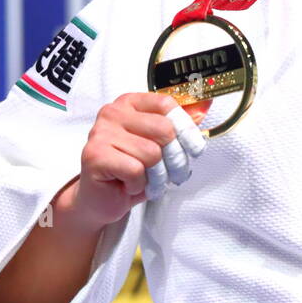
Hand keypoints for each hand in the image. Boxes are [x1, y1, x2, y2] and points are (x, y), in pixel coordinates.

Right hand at [73, 92, 209, 228]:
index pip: (166, 104)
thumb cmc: (130, 170)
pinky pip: (135, 170)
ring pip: (151, 153)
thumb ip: (179, 124)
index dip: (186, 128)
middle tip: (173, 173)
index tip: (195, 149)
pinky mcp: (95, 156)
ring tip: (149, 181)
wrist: (100, 199)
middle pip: (163, 129)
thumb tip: (206, 105)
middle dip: (175, 158)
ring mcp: (100, 133)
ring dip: (157, 176)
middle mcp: (112, 112)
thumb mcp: (159, 145)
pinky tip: (129, 185)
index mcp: (129, 103)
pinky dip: (138, 185)